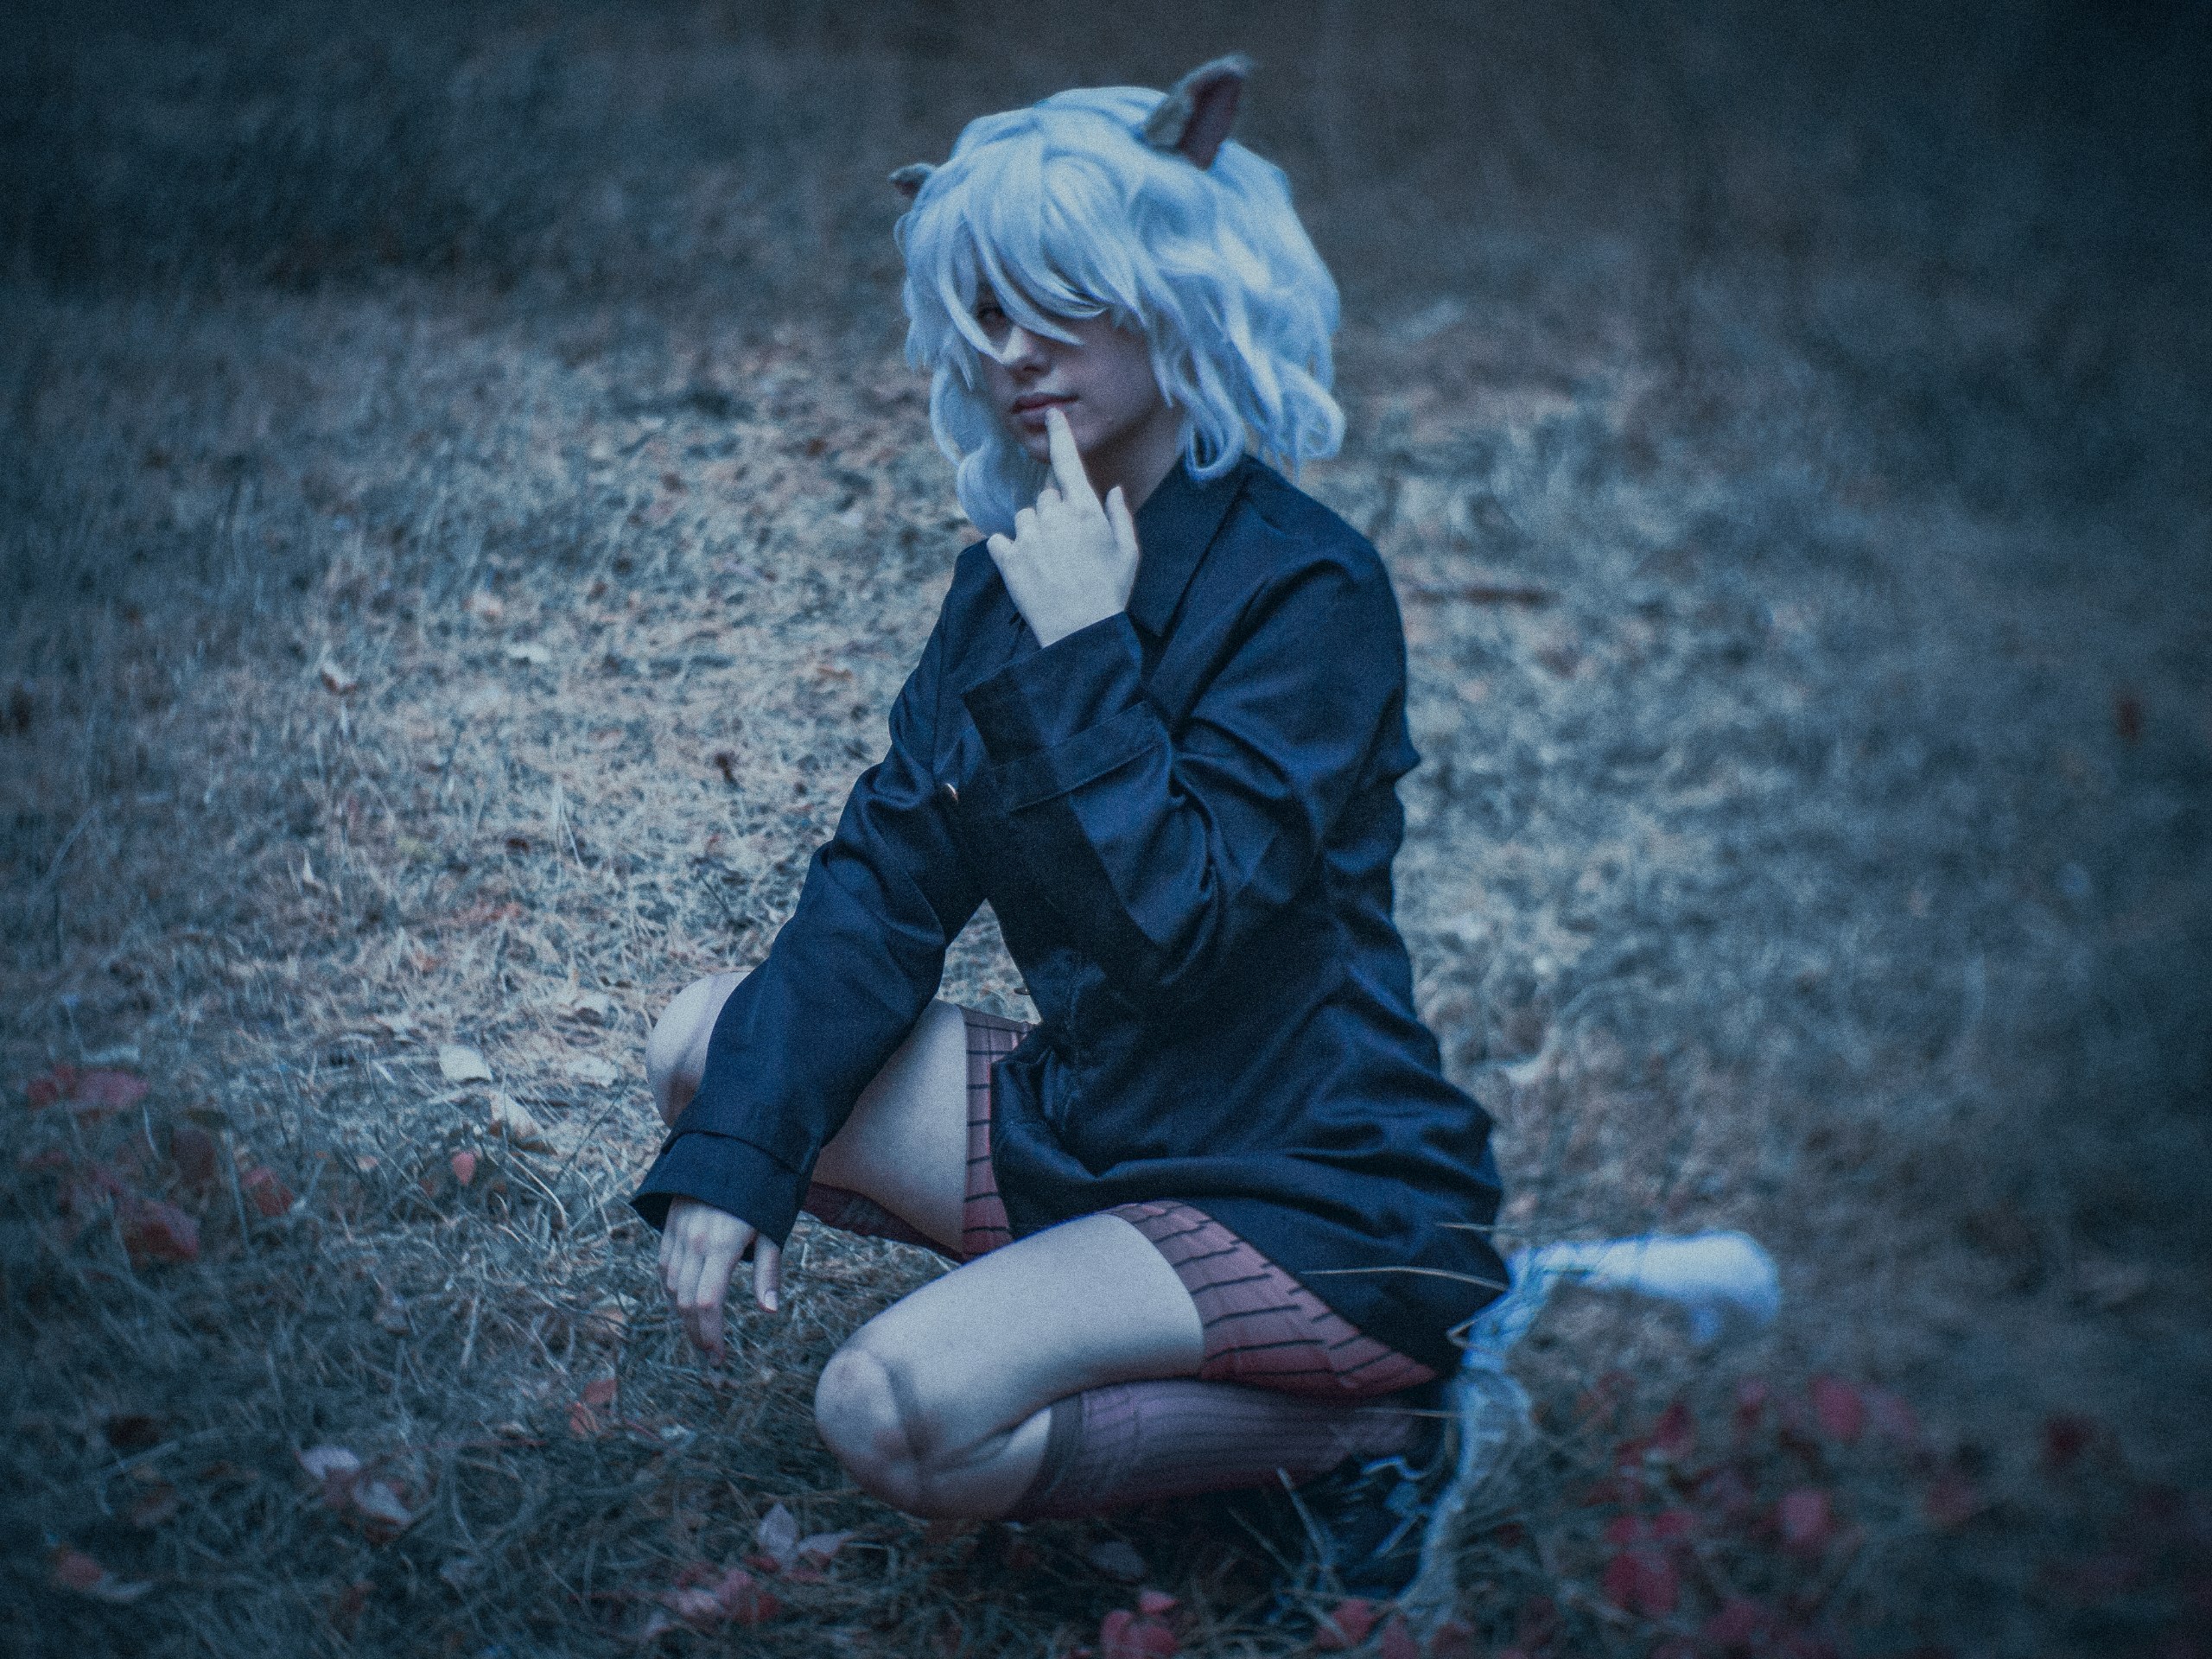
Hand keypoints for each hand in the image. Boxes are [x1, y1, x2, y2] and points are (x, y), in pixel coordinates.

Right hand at [658, 1196, 781, 1360]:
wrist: (734, 1146)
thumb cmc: (761, 1190)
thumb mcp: (772, 1229)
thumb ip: (768, 1271)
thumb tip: (770, 1311)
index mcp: (721, 1244)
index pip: (708, 1302)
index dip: (711, 1334)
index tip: (719, 1356)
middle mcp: (693, 1241)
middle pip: (686, 1301)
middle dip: (696, 1333)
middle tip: (710, 1355)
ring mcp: (677, 1232)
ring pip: (672, 1286)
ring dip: (683, 1315)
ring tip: (700, 1333)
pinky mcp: (669, 1225)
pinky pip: (664, 1267)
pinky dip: (672, 1290)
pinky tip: (684, 1303)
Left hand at [987, 406, 1140, 648]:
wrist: (1080, 635)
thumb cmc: (1109, 594)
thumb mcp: (1128, 554)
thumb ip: (1120, 516)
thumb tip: (1113, 489)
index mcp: (1086, 513)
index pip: (1069, 464)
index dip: (1060, 437)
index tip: (1052, 415)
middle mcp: (1055, 518)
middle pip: (1047, 498)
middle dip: (1055, 515)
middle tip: (1069, 549)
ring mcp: (1029, 538)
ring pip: (1024, 517)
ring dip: (1033, 532)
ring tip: (1050, 564)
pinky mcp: (1008, 560)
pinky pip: (1000, 540)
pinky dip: (1009, 551)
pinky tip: (1027, 570)